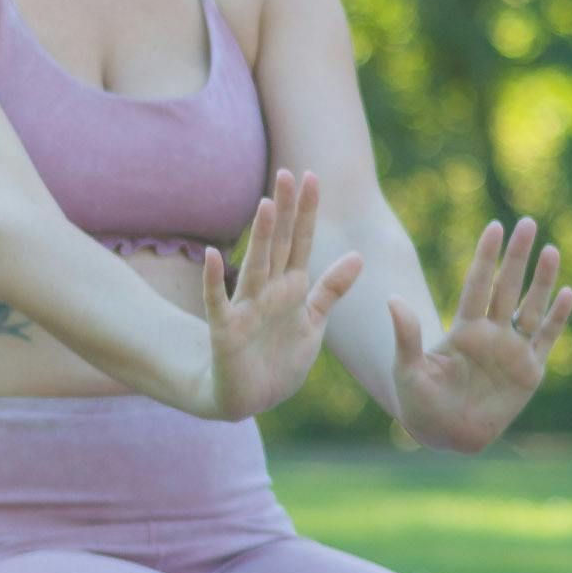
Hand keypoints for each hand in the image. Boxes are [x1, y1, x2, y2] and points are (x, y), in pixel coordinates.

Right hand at [204, 169, 361, 420]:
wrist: (249, 399)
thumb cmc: (280, 359)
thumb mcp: (313, 322)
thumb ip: (332, 289)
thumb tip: (359, 256)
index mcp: (290, 288)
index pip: (301, 242)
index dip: (307, 212)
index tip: (313, 176)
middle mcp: (268, 292)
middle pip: (279, 245)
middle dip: (285, 211)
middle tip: (287, 173)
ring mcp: (246, 309)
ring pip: (256, 266)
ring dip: (261, 237)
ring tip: (266, 204)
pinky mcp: (226, 331)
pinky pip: (219, 302)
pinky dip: (215, 281)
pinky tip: (212, 255)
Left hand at [389, 218, 571, 454]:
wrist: (445, 436)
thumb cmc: (419, 404)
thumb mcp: (407, 369)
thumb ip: (406, 335)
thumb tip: (392, 299)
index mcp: (463, 330)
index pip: (477, 284)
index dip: (485, 256)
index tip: (494, 227)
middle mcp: (490, 334)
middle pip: (507, 287)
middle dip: (517, 257)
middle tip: (527, 223)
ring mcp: (512, 351)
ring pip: (531, 308)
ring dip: (541, 281)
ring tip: (550, 250)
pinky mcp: (529, 372)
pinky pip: (546, 339)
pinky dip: (557, 317)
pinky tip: (567, 292)